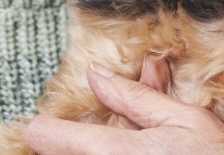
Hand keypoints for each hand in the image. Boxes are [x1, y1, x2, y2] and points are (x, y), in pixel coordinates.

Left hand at [25, 58, 223, 153]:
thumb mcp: (184, 120)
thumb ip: (135, 98)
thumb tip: (96, 75)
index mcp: (123, 154)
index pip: (56, 141)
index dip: (46, 132)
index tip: (40, 127)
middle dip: (69, 144)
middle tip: (88, 134)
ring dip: (90, 153)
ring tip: (123, 145)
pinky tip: (131, 153)